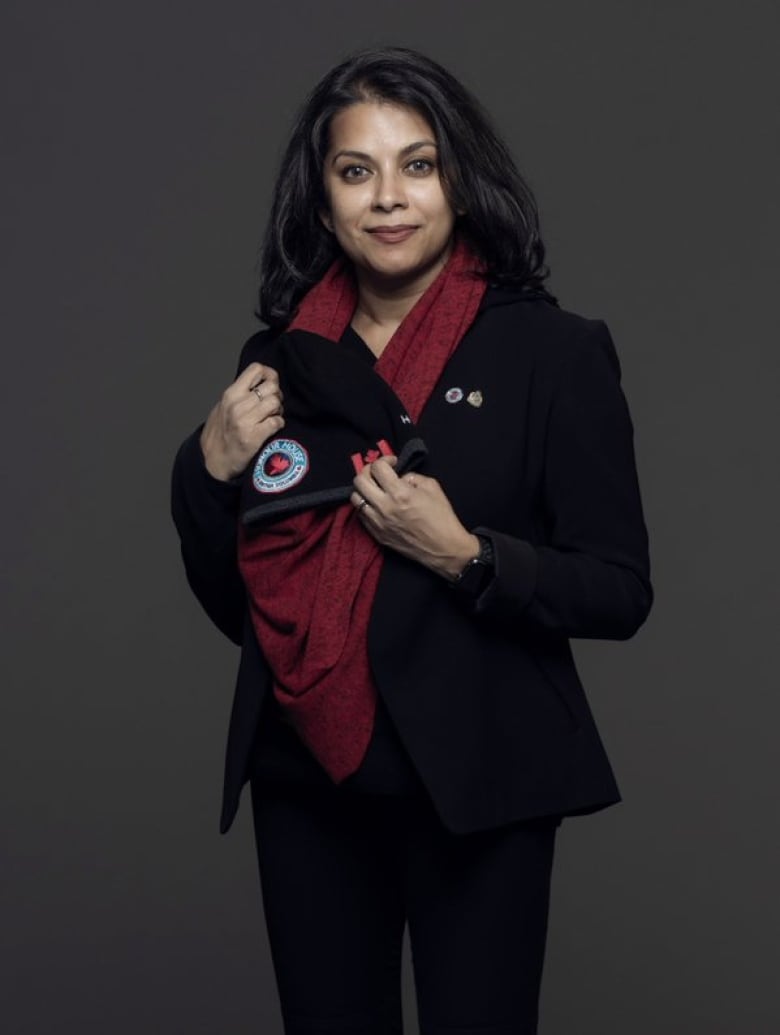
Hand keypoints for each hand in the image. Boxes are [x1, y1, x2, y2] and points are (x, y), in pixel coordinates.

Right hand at [199, 363, 283, 480]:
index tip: (270, 384)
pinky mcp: (254, 436)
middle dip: (277, 395)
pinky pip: (277, 422)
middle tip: (273, 405)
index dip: (270, 374)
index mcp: (230, 394)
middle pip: (272, 387)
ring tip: (271, 417)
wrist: (213, 461)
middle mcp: (237, 405)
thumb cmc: (220, 434)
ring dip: (278, 410)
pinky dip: (278, 424)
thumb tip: (261, 382)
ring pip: (275, 403)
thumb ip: (240, 393)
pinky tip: (272, 428)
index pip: (256, 369)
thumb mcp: (223, 406)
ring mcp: (245, 421)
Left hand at [350, 457, 478, 579]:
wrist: (443, 548)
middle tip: (379, 472)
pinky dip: (366, 506)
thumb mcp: (432, 487)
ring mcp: (377, 522)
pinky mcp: (376, 534)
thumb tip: (399, 478)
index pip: (378, 468)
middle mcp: (384, 507)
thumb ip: (412, 477)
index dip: (384, 460)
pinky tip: (377, 505)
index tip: (392, 463)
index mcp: (399, 493)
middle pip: (359, 481)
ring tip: (375, 489)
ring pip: (355, 498)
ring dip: (364, 489)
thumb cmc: (441, 517)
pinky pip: (361, 515)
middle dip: (368, 471)